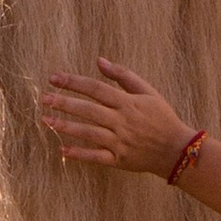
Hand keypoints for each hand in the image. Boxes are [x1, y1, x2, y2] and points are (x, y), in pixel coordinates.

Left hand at [39, 55, 197, 178]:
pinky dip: (79, 154)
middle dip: (64, 103)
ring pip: (89, 133)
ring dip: (66, 126)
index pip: (96, 89)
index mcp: (128, 102)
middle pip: (89, 110)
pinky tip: (62, 149)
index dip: (74, 82)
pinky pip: (96, 157)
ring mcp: (120, 142)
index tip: (54, 78)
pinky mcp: (119, 160)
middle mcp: (122, 122)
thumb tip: (100, 61)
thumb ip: (123, 75)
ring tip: (46, 120)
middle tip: (44, 98)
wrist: (176, 150)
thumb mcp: (148, 91)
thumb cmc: (161, 117)